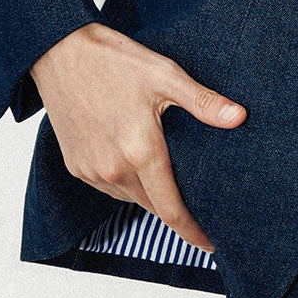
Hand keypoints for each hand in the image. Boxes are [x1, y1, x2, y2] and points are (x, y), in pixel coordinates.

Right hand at [29, 22, 245, 252]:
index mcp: (141, 152)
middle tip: (198, 205)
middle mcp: (114, 169)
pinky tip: (135, 162)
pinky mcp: (75, 165)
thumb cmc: (112, 60)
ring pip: (131, 197)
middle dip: (175, 210)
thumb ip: (203, 102)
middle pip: (153, 206)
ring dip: (150, 193)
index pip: (172, 210)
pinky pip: (109, 186)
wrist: (58, 52)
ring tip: (167, 177)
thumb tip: (239, 117)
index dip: (193, 232)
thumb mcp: (165, 75)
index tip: (210, 246)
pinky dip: (126, 182)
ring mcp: (91, 170)